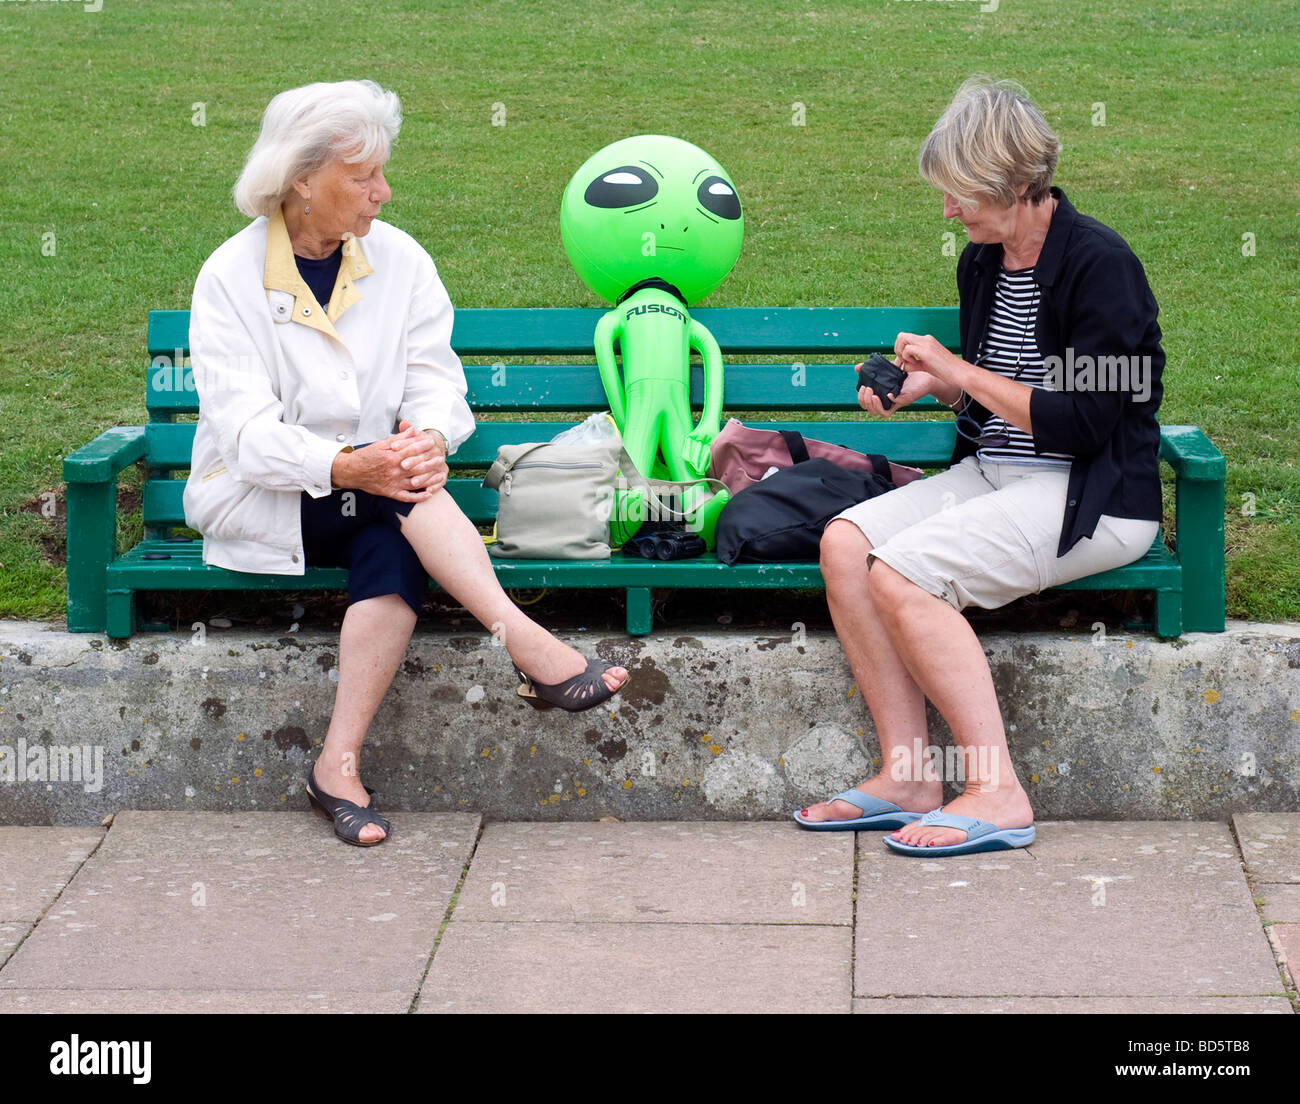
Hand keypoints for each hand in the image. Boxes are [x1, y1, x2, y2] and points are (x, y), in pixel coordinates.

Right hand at [332, 422, 447, 500]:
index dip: (423, 446)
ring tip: (440, 475)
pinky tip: (429, 494)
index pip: (412, 450)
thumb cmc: (366, 456)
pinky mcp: (390, 493)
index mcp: (391, 457)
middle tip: (441, 458)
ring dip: (429, 480)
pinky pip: (406, 497)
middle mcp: (393, 471)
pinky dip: (418, 497)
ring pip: (415, 482)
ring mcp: (392, 483)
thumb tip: (412, 430)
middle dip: (430, 462)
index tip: (432, 442)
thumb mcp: (381, 444)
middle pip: (416, 467)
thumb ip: (399, 438)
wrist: (351, 471)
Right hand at [854, 359, 935, 416]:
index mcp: (882, 397)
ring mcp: (896, 403)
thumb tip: (857, 367)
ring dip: (873, 404)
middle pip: (870, 410)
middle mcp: (888, 402)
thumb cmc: (908, 375)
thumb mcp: (889, 370)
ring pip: (879, 413)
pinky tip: (888, 394)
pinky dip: (889, 402)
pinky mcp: (905, 401)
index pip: (867, 404)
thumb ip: (875, 369)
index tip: (862, 386)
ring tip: (872, 393)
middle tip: (867, 389)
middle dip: (864, 400)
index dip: (861, 398)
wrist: (927, 375)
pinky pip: (893, 408)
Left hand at [893, 331, 966, 386]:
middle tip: (903, 360)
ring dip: (901, 352)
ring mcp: (926, 343)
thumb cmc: (945, 371)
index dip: (900, 348)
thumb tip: (902, 364)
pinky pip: (908, 349)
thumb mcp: (926, 364)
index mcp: (927, 341)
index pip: (906, 337)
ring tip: (909, 363)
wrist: (959, 373)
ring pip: (902, 339)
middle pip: (901, 335)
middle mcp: (926, 339)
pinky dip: (907, 357)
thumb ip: (914, 362)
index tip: (904, 360)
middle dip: (897, 348)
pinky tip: (915, 364)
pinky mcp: (926, 351)